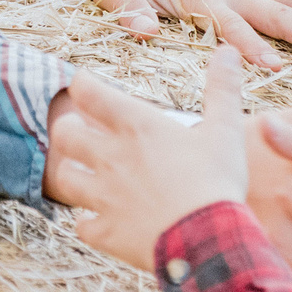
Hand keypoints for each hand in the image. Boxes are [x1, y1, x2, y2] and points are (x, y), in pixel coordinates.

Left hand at [45, 48, 248, 270]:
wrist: (210, 241)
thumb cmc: (217, 182)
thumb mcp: (225, 130)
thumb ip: (222, 89)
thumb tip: (228, 50)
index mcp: (135, 126)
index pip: (86, 90)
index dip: (83, 85)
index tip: (89, 88)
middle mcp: (110, 156)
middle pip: (64, 132)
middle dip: (69, 129)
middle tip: (82, 132)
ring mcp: (103, 196)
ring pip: (63, 177)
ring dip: (72, 173)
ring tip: (85, 174)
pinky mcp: (106, 233)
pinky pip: (82, 227)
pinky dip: (89, 224)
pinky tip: (101, 222)